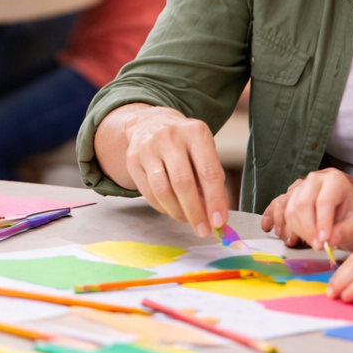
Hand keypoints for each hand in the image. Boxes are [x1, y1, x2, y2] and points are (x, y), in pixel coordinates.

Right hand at [121, 106, 231, 238]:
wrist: (151, 122)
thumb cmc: (185, 142)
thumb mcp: (204, 150)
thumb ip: (211, 178)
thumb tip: (216, 214)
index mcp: (195, 132)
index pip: (208, 171)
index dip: (214, 200)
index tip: (219, 222)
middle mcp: (171, 137)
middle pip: (183, 182)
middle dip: (195, 211)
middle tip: (203, 230)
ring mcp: (148, 147)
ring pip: (162, 190)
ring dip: (177, 212)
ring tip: (187, 219)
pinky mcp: (133, 159)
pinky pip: (148, 192)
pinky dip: (162, 207)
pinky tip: (171, 209)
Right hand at [275, 169, 352, 249]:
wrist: (345, 212)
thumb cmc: (352, 216)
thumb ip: (345, 232)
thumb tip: (328, 241)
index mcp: (335, 179)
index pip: (324, 201)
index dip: (322, 222)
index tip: (324, 242)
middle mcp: (314, 179)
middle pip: (303, 204)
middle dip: (308, 229)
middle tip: (317, 246)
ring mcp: (299, 186)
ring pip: (289, 208)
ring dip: (295, 230)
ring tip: (308, 243)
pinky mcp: (289, 196)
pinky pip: (279, 210)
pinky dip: (280, 224)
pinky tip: (286, 236)